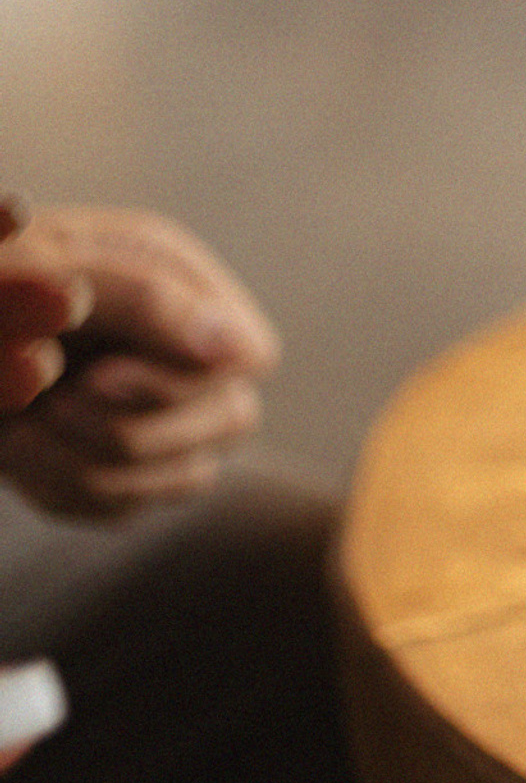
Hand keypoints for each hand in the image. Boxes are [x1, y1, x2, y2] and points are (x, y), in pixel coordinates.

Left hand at [0, 208, 277, 520]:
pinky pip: (125, 507)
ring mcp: (155, 406)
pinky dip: (64, 492)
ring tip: (20, 434)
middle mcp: (180, 343)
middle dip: (129, 431)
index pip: (246, 355)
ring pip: (183, 478)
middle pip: (228, 421)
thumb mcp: (53, 275)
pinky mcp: (119, 463)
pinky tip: (19, 454)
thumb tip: (241, 351)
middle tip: (49, 411)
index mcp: (175, 277)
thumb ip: (149, 300)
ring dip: (87, 468)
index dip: (178, 380)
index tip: (93, 380)